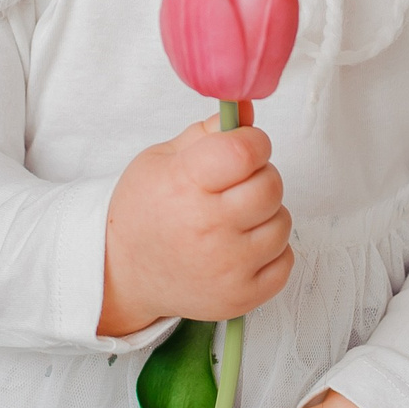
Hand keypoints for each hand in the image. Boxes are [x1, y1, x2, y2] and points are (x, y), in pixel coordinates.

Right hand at [98, 116, 292, 335]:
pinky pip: (285, 260)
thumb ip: (208, 132)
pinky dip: (270, 251)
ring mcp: (227, 267)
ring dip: (265, 215)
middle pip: (270, 186)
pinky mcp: (241, 297)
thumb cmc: (143, 212)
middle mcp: (208, 228)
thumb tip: (246, 110)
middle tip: (235, 185)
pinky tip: (241, 246)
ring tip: (234, 219)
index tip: (244, 147)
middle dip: (259, 177)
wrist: (123, 273)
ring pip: (282, 222)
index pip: (246, 151)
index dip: (253, 142)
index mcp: (185, 185)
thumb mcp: (161, 159)